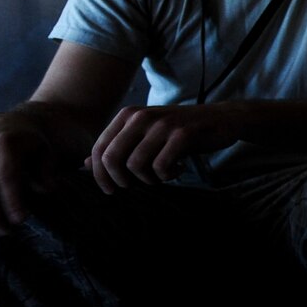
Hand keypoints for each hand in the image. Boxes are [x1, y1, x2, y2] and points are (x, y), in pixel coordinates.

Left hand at [89, 103, 241, 189]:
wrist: (222, 118)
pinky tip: (179, 170)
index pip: (99, 150)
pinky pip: (161, 166)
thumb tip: (85, 164)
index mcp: (127, 115)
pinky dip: (168, 175)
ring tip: (162, 176)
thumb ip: (117, 147)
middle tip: (136, 186)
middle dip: (121, 181)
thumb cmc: (179, 132)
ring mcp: (162, 124)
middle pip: (112, 159)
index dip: (100, 176)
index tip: (112, 190)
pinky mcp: (182, 134)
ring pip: (136, 165)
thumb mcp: (145, 135)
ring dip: (148, 179)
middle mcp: (140, 116)